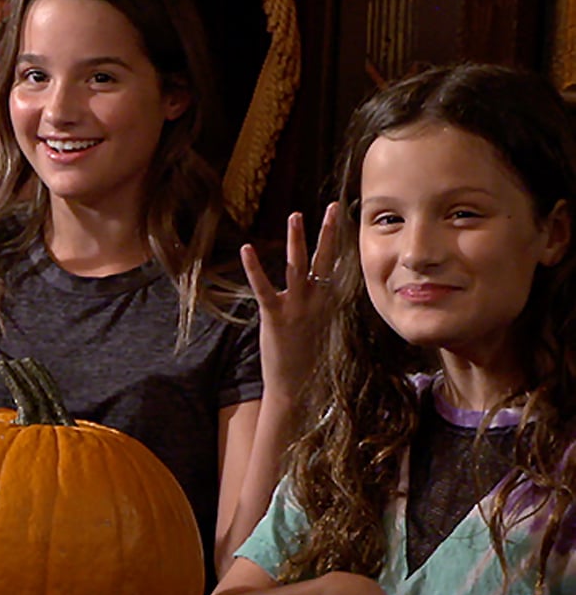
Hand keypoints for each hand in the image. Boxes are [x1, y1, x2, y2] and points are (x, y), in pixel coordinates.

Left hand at [241, 202, 340, 404]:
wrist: (296, 387)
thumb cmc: (307, 359)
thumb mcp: (321, 328)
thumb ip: (321, 306)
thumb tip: (323, 291)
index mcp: (328, 304)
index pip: (337, 266)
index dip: (341, 242)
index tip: (345, 220)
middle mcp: (316, 302)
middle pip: (326, 260)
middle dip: (329, 232)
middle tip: (332, 207)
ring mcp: (297, 308)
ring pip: (298, 267)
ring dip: (297, 240)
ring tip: (296, 215)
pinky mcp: (275, 316)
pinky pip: (264, 287)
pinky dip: (254, 268)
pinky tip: (248, 249)